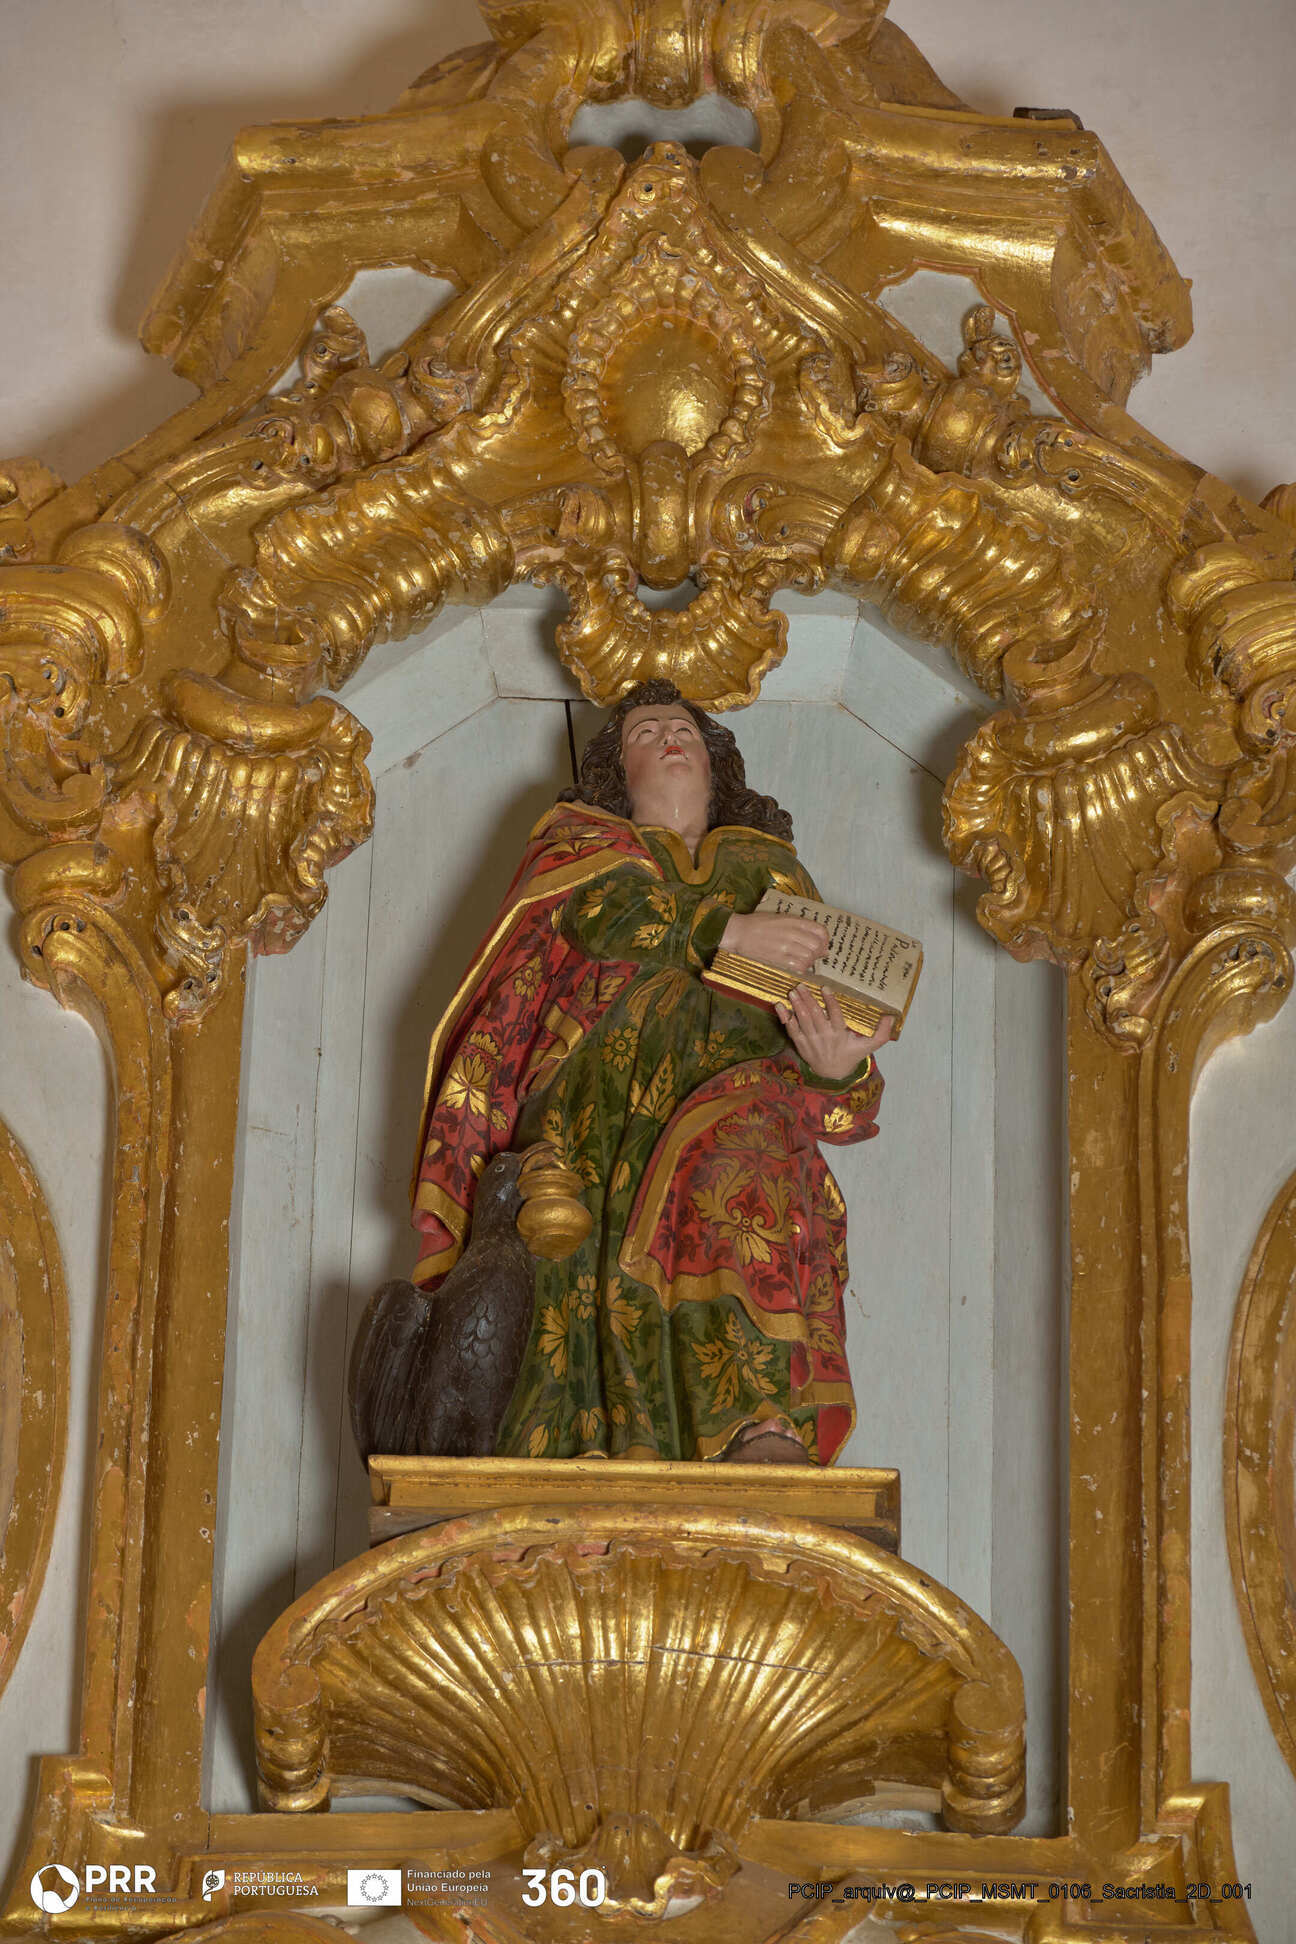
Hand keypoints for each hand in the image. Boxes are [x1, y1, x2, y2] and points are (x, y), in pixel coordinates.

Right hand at [720, 911, 829, 975]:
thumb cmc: (758, 924)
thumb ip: (800, 927)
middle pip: (817, 946)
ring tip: (802, 960)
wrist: (739, 933)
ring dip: (809, 961)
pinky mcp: (778, 958)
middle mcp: (791, 932)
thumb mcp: (781, 918)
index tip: (821, 944)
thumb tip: (821, 944)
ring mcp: (785, 946)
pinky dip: (801, 968)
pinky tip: (796, 966)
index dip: (825, 940)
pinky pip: (798, 966)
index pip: (820, 931)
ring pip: (809, 957)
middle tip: (813, 955)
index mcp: (793, 920)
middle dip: (818, 952)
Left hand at [776, 984, 893, 1079]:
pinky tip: (779, 1005)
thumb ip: (882, 1033)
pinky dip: (784, 1017)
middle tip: (802, 985)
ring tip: (793, 991)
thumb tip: (891, 1017)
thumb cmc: (851, 1054)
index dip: (830, 1003)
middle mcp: (824, 1037)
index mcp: (840, 1035)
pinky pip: (790, 1029)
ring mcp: (810, 1040)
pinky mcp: (800, 1043)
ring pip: (802, 1021)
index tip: (825, 989)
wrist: (832, 1073)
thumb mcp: (869, 1046)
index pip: (835, 1017)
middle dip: (808, 1000)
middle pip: (815, 1016)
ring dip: (797, 1005)